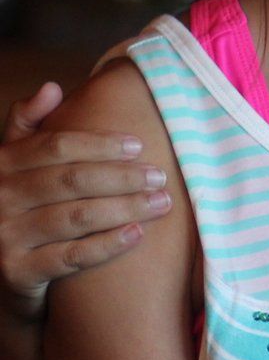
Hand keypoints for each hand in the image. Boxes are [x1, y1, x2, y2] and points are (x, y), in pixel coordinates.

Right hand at [0, 82, 167, 321]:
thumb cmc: (18, 213)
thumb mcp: (14, 166)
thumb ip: (28, 126)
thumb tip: (52, 87)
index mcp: (1, 166)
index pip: (54, 147)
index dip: (99, 144)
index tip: (139, 146)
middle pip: (70, 180)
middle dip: (122, 177)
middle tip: (161, 176)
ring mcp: (4, 237)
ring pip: (75, 217)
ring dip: (125, 208)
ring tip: (161, 203)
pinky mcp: (16, 273)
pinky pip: (70, 256)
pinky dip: (107, 244)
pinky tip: (137, 234)